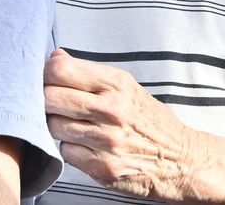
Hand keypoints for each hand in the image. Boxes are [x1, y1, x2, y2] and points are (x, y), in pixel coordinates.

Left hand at [44, 49, 224, 199]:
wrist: (179, 159)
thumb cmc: (149, 120)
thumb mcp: (126, 86)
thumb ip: (89, 72)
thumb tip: (55, 56)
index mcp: (117, 84)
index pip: (60, 70)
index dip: (47, 73)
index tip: (49, 78)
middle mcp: (112, 111)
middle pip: (50, 98)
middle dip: (46, 99)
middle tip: (55, 102)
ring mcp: (106, 141)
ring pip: (53, 126)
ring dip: (58, 125)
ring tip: (75, 124)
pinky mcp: (102, 168)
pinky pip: (65, 152)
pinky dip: (70, 148)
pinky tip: (85, 144)